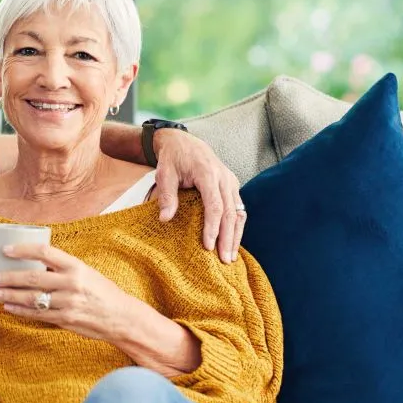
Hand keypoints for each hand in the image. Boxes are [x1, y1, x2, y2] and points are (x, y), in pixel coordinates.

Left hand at [0, 243, 142, 340]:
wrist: (121, 317)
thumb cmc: (101, 291)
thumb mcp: (85, 272)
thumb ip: (62, 267)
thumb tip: (34, 260)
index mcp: (75, 266)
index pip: (44, 253)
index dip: (22, 250)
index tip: (5, 249)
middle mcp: (71, 283)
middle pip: (32, 278)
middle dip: (8, 277)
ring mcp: (67, 303)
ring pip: (31, 298)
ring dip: (9, 295)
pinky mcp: (64, 320)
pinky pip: (37, 314)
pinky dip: (19, 310)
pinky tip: (8, 306)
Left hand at [152, 129, 244, 262]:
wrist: (184, 142)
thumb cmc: (172, 159)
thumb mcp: (164, 173)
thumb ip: (166, 195)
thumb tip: (165, 218)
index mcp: (207, 173)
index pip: (214, 206)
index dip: (212, 228)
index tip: (208, 247)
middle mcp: (224, 177)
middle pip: (230, 212)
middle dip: (228, 238)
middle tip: (224, 260)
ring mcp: (230, 181)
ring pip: (238, 212)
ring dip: (236, 235)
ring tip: (230, 257)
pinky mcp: (232, 186)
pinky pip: (238, 209)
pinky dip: (237, 226)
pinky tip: (232, 242)